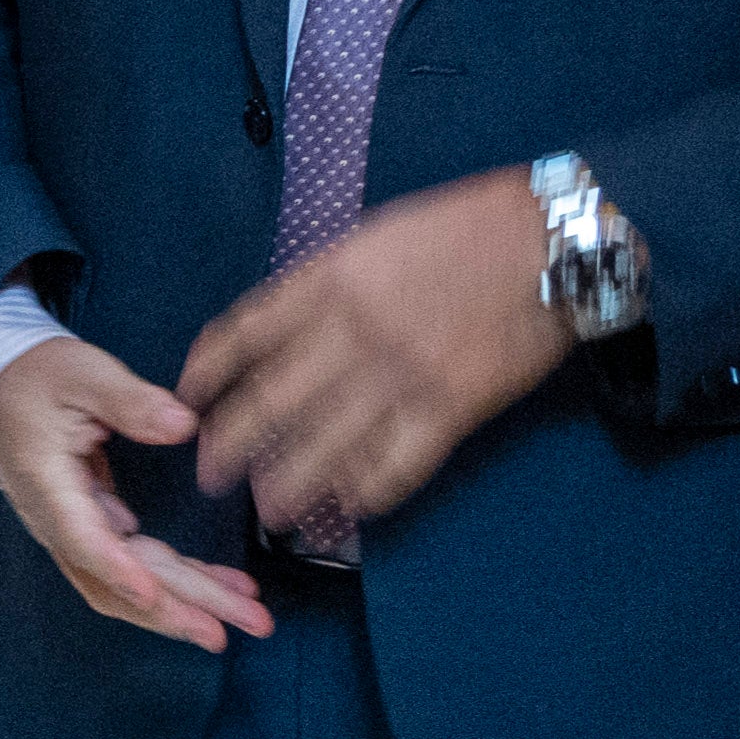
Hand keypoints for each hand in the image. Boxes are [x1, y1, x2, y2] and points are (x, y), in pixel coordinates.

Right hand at [0, 325, 274, 647]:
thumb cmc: (36, 379)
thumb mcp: (82, 373)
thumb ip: (129, 400)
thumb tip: (183, 425)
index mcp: (47, 485)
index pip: (81, 538)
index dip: (117, 569)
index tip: (153, 594)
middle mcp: (57, 523)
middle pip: (116, 579)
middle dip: (180, 606)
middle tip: (240, 625)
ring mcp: (74, 533)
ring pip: (127, 587)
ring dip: (186, 606)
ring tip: (246, 617)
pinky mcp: (93, 532)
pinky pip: (137, 570)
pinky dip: (181, 583)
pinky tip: (225, 589)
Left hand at [178, 167, 563, 552]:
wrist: (551, 239)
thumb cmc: (465, 227)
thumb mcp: (373, 235)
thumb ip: (323, 282)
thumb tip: (278, 329)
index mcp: (328, 280)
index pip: (243, 334)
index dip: (206, 373)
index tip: (187, 399)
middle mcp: (352, 331)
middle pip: (270, 402)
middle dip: (230, 446)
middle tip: (210, 476)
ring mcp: (400, 375)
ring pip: (324, 445)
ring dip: (288, 485)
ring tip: (270, 510)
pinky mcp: (450, 408)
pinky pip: (394, 465)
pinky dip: (366, 492)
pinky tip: (349, 506)